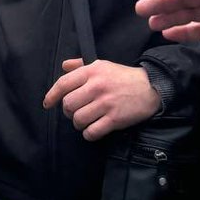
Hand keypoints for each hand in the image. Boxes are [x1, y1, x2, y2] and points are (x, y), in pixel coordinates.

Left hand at [43, 59, 160, 141]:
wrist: (151, 87)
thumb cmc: (123, 77)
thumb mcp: (102, 65)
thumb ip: (81, 65)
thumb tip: (64, 66)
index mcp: (91, 72)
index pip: (63, 83)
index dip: (52, 95)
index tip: (48, 104)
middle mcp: (96, 87)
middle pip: (68, 104)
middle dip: (68, 112)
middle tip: (74, 112)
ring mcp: (105, 104)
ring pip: (78, 119)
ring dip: (78, 123)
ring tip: (85, 121)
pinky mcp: (114, 119)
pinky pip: (92, 132)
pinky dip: (89, 134)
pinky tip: (93, 130)